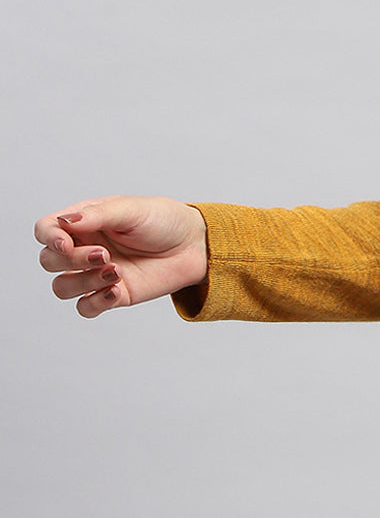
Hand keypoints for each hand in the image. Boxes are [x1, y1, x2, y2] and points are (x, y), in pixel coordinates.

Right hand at [35, 195, 207, 317]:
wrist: (195, 246)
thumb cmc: (164, 221)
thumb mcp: (132, 210)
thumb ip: (97, 215)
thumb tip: (65, 222)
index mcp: (86, 221)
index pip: (46, 230)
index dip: (49, 237)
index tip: (66, 242)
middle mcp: (85, 247)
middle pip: (49, 261)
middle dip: (71, 260)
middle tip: (104, 255)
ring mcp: (95, 273)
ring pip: (62, 287)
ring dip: (83, 281)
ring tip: (116, 271)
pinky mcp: (110, 294)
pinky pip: (84, 308)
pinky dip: (95, 302)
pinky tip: (117, 290)